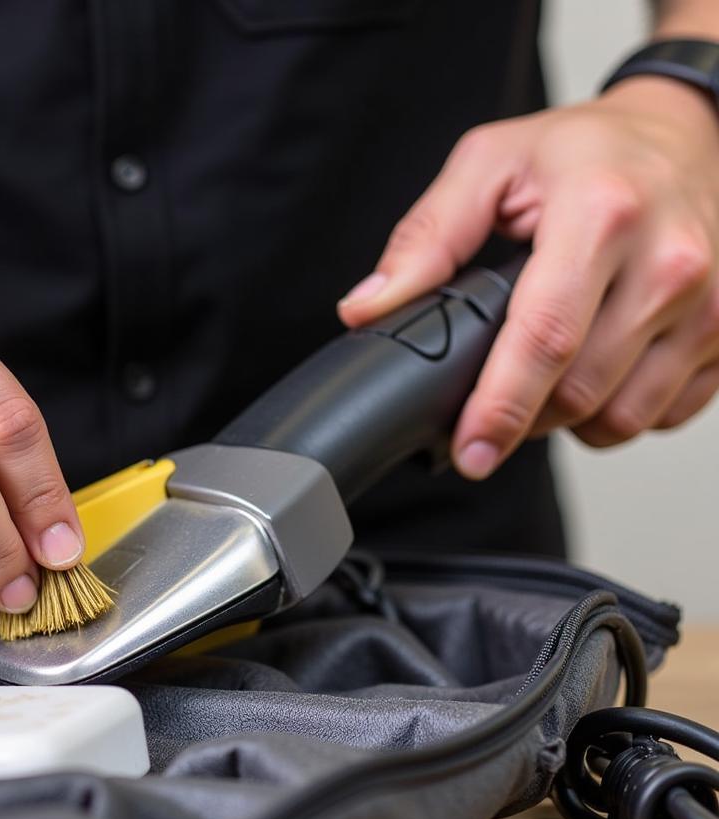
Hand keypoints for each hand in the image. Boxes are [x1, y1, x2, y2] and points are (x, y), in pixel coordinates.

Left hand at [337, 77, 718, 478]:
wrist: (687, 133)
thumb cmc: (586, 151)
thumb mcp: (488, 166)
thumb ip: (424, 240)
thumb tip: (366, 308)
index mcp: (603, 215)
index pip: (545, 339)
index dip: (500, 409)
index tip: (469, 451)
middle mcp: (671, 262)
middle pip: (581, 392)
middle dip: (523, 415)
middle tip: (492, 398)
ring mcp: (711, 304)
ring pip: (623, 418)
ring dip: (570, 420)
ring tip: (545, 377)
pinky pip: (663, 416)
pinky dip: (619, 413)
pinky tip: (597, 373)